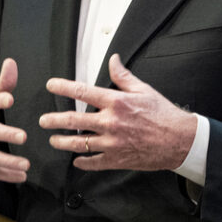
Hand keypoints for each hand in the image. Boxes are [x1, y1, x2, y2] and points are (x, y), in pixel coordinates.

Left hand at [39, 53, 196, 171]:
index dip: (63, 87)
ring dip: (63, 143)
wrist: (179, 140)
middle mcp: (111, 122)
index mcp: (116, 102)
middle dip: (54, 120)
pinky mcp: (117, 159)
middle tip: (43, 120)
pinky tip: (76, 161)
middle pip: (74, 121)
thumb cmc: (162, 113)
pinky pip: (94, 162)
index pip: (83, 92)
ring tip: (53, 140)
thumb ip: (123, 75)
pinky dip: (83, 163)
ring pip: (79, 144)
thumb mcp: (143, 89)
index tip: (50, 85)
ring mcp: (112, 143)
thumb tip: (113, 59)